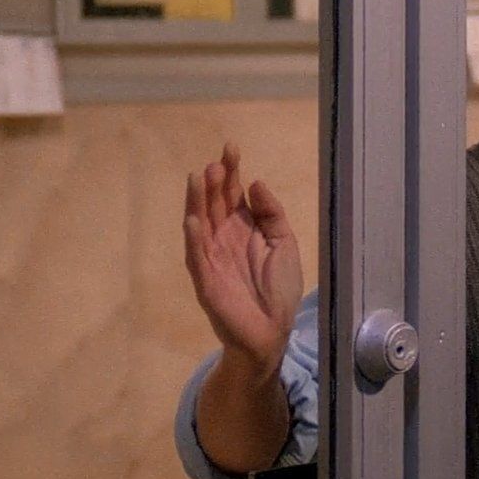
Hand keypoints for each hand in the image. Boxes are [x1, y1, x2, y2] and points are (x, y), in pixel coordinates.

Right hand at [184, 142, 303, 376]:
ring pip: (201, 224)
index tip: (231, 147)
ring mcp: (211, 257)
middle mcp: (223, 238)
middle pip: (215, 203)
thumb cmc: (279, 289)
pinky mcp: (206, 279)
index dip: (231, 171)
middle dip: (214, 182)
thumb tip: (256, 182)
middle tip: (216, 162)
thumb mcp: (284, 243)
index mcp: (242, 228)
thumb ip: (272, 213)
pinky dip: (194, 238)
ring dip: (198, 202)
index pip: (232, 193)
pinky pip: (197, 256)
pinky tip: (193, 219)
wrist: (273, 331)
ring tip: (199, 178)